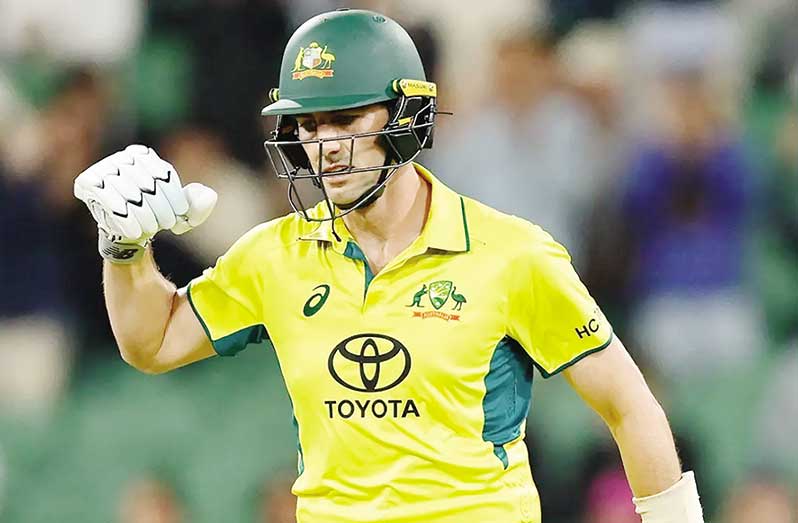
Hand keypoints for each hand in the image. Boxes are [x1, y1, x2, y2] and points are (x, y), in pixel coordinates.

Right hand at [74, 145, 216, 261]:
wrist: (129, 227)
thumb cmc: (157, 215)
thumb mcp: (182, 212)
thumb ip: (198, 204)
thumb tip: (209, 196)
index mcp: (145, 156)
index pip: (163, 176)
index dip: (174, 199)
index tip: (177, 216)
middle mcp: (122, 157)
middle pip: (147, 185)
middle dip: (159, 209)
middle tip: (163, 226)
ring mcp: (103, 168)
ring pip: (130, 195)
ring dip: (144, 216)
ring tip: (150, 229)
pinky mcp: (88, 183)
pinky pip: (110, 202)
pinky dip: (126, 220)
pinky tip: (135, 232)